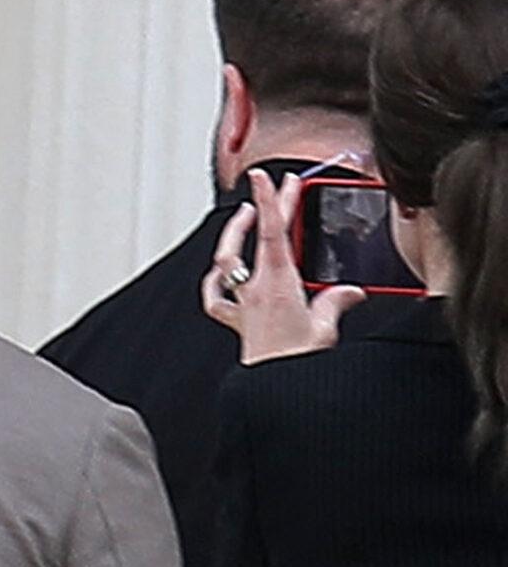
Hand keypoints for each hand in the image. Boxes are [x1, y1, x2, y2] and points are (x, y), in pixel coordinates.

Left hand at [202, 168, 362, 362]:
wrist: (272, 390)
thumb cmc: (296, 361)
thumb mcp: (326, 327)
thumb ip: (337, 302)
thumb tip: (351, 292)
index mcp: (279, 283)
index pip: (273, 231)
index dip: (269, 201)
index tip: (263, 177)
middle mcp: (256, 290)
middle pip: (256, 238)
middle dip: (268, 207)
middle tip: (282, 185)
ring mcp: (243, 305)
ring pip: (227, 263)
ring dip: (235, 236)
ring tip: (245, 216)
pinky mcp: (237, 322)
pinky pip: (216, 299)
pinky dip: (215, 283)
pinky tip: (219, 273)